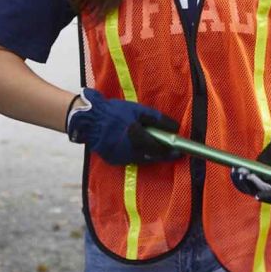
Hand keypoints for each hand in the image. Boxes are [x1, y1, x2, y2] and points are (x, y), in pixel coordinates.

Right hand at [65, 88, 179, 166]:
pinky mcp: (114, 160)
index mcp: (137, 138)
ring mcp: (121, 158)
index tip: (181, 152)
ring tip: (157, 148)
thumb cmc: (115, 112)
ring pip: (142, 160)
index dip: (171, 152)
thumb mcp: (138, 111)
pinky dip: (139, 155)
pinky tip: (141, 148)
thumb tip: (174, 127)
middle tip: (172, 153)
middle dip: (163, 155)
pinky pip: (131, 160)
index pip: (159, 149)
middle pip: (152, 157)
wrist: (89, 120)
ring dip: (151, 155)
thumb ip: (157, 120)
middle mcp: (130, 151)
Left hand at [230, 122, 270, 203]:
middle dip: (253, 185)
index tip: (258, 196)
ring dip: (244, 181)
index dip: (268, 196)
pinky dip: (241, 176)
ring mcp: (266, 183)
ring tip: (239, 170)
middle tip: (246, 174)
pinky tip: (236, 168)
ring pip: (252, 187)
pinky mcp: (257, 177)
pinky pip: (247, 181)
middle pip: (262, 192)